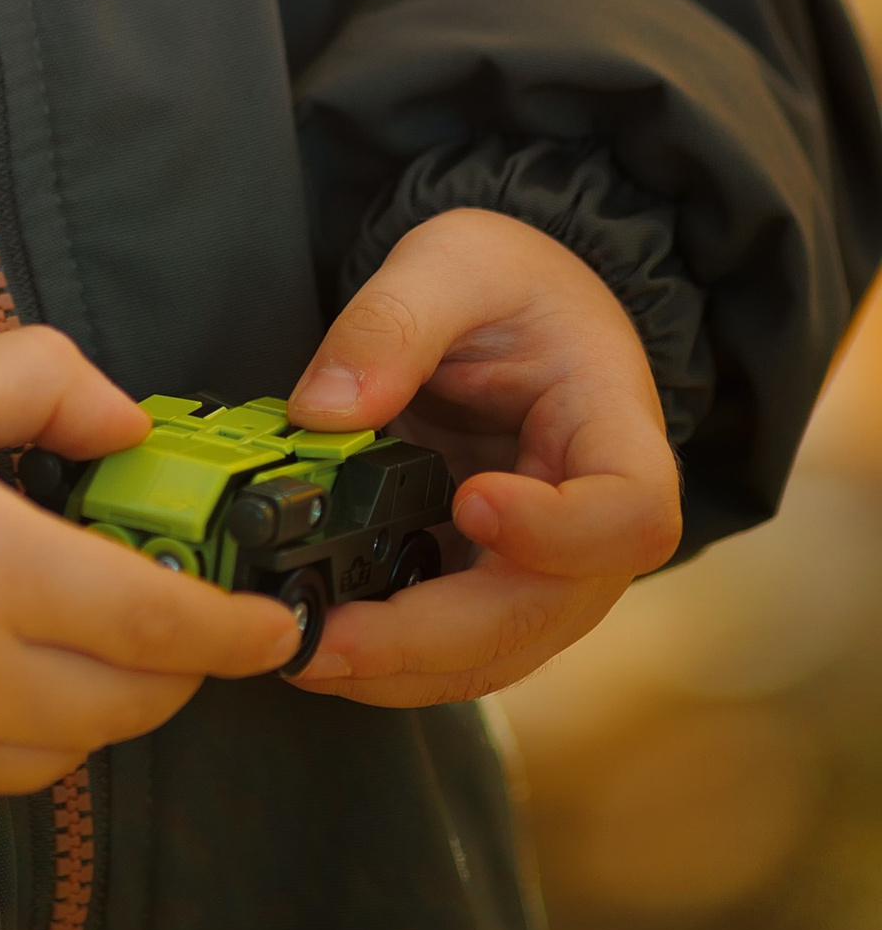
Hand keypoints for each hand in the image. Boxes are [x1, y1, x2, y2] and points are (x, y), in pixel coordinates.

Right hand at [0, 324, 297, 817]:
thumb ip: (39, 381)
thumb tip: (129, 426)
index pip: (162, 626)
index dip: (235, 633)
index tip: (275, 627)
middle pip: (133, 700)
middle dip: (171, 661)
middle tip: (164, 605)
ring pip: (71, 746)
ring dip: (96, 697)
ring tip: (60, 627)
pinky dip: (19, 729)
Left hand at [284, 207, 681, 706]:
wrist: (525, 311)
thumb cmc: (510, 282)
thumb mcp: (453, 261)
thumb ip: (392, 323)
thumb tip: (322, 413)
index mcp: (617, 433)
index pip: (629, 514)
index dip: (558, 533)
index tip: (473, 503)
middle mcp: (596, 529)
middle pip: (541, 612)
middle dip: (429, 637)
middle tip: (328, 640)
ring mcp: (547, 571)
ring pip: (492, 651)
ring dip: (399, 668)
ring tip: (301, 650)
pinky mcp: (489, 584)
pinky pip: (451, 646)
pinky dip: (387, 658)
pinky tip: (314, 641)